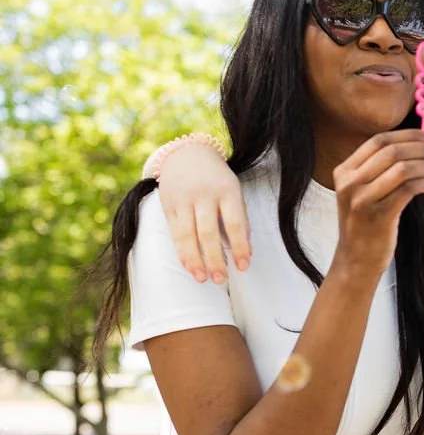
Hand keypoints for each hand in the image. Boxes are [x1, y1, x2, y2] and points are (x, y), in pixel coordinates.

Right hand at [158, 144, 250, 284]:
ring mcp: (183, 199)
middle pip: (208, 233)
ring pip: (188, 235)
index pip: (235, 224)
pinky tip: (189, 265)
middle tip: (220, 280)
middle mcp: (204, 194)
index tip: (244, 267)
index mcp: (227, 190)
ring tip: (202, 278)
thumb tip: (245, 252)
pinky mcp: (168, 204)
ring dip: (195, 260)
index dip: (239, 247)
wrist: (187, 153)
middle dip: (215, 259)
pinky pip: (175, 232)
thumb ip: (239, 219)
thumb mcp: (234, 191)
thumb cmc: (217, 179)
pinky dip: (182, 251)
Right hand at [331, 129, 423, 278]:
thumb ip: (379, 169)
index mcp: (344, 171)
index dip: (408, 135)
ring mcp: (362, 200)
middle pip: (392, 151)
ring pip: (402, 168)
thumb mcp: (361, 192)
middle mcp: (350, 183)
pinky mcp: (379, 216)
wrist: (356, 260)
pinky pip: (409, 189)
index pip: (379, 141)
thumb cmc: (366, 223)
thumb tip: (418, 143)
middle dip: (421, 148)